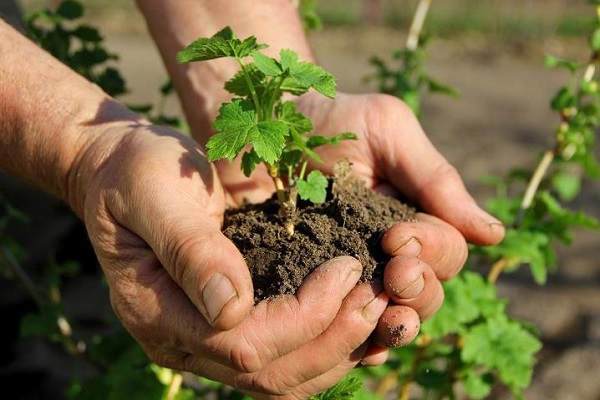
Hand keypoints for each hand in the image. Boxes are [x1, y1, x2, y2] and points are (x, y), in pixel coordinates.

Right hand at [74, 120, 389, 397]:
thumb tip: (231, 307)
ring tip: (378, 308)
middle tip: (378, 296)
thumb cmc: (137, 172)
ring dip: (336, 351)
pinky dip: (323, 346)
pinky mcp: (226, 327)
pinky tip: (354, 317)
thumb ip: (190, 249)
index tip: (346, 269)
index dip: (303, 316)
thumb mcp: (156, 193)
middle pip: (268, 374)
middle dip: (332, 339)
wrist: (124, 172)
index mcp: (156, 310)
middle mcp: (181, 340)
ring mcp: (203, 340)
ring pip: (280, 379)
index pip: (242, 343)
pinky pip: (281, 359)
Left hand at [212, 92, 503, 354]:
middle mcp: (387, 254)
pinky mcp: (311, 291)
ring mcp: (350, 276)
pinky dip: (359, 343)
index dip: (432, 251)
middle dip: (418, 289)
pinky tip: (360, 347)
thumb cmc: (328, 121)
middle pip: (425, 294)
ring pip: (391, 319)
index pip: (445, 253)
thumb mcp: (386, 130)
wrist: (259, 127)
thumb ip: (436, 179)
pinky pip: (345, 331)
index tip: (396, 235)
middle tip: (393, 272)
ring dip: (396, 323)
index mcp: (413, 218)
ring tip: (384, 316)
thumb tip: (493, 235)